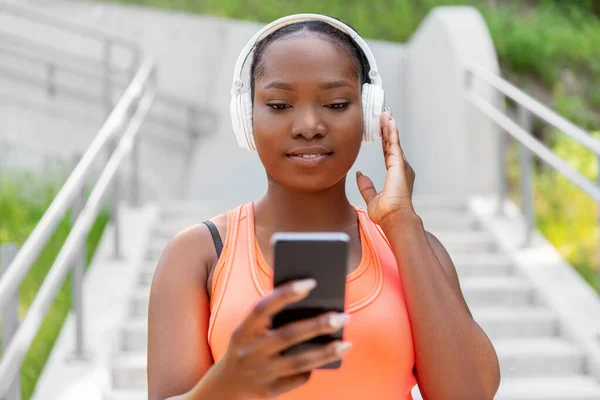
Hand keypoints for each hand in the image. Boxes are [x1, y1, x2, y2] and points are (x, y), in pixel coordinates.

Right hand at [213, 279, 351, 398]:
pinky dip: (312, 369)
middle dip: (318, 325)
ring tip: (346, 344)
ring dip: (325, 352)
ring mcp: (259, 374)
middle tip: (342, 316)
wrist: (225, 387)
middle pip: (288, 335)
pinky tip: (326, 360)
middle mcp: (249, 352)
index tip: (310, 283)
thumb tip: (311, 307)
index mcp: (243, 331)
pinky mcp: (268, 392)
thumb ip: (270, 320)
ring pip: (298, 362)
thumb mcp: (249, 333)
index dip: (285, 293)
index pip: (263, 308)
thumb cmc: (247, 348)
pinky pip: (297, 379)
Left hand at [356, 109, 415, 225]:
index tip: (383, 129)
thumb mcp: (372, 198)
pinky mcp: (398, 164)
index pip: (389, 152)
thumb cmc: (387, 213)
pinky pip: (394, 143)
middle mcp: (401, 168)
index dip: (386, 140)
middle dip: (388, 129)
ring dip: (389, 126)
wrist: (394, 218)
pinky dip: (391, 131)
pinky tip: (389, 121)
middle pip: (393, 143)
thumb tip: (360, 175)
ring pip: (394, 141)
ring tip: (385, 114)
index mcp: (395, 175)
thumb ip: (366, 186)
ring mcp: (401, 165)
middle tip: (385, 115)